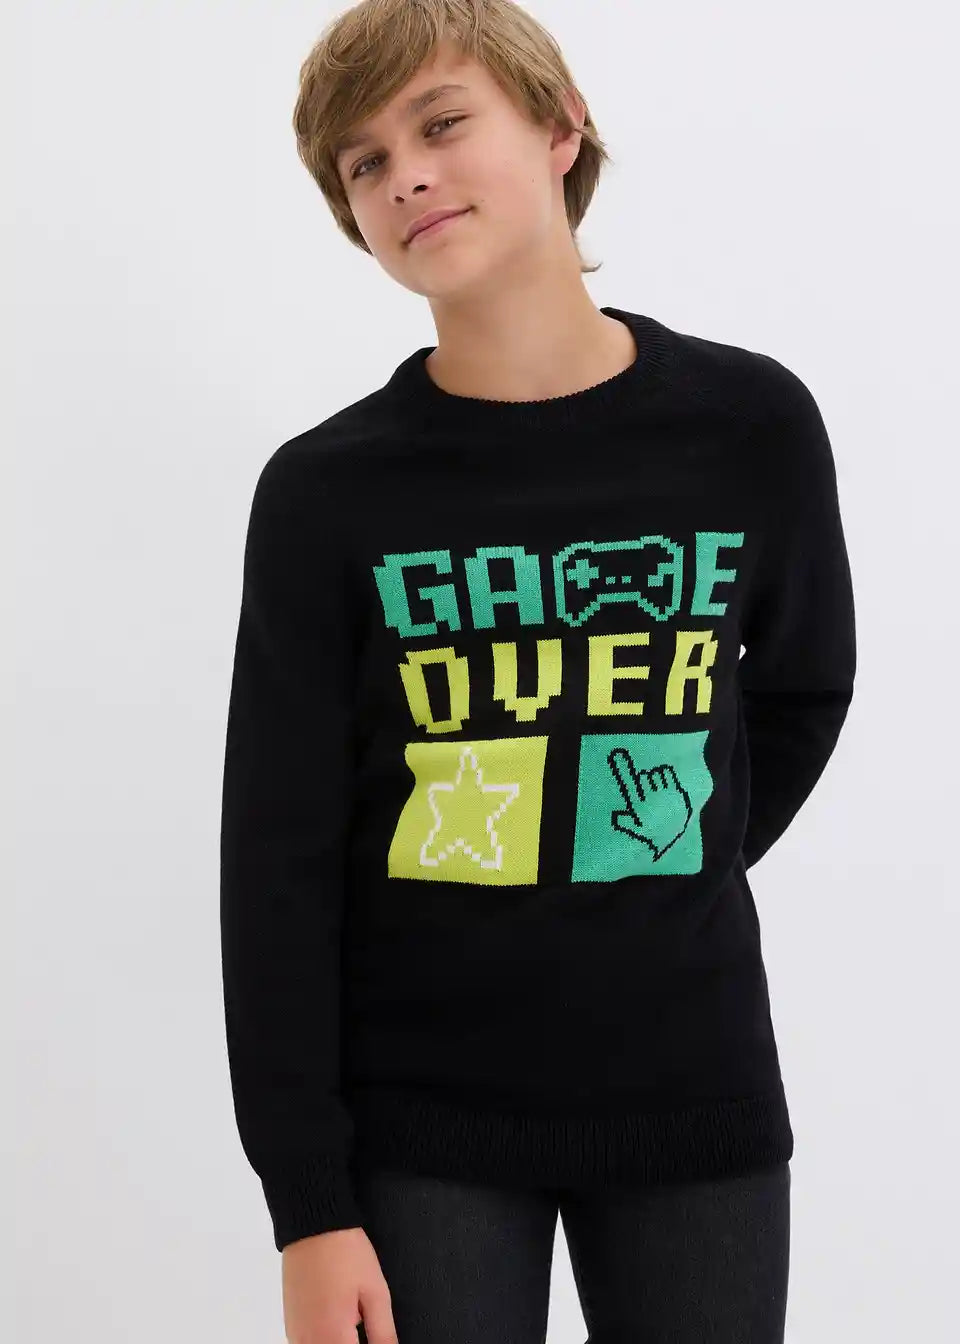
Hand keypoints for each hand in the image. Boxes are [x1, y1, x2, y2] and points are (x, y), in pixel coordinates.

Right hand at [282, 1226, 397, 1342]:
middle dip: (351, 1341)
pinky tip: (334, 1320)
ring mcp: (295, 1335)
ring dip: (338, 1340)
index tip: (373, 1336)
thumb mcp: (376, 1292)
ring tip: (350, 1319)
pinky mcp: (290, 1325)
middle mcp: (309, 1342)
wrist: (313, 1225)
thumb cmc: (347, 1255)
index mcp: (334, 1337)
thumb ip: (383, 1334)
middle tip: (361, 1320)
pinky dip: (322, 1338)